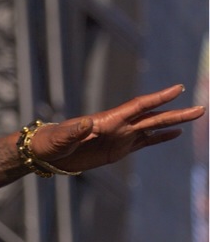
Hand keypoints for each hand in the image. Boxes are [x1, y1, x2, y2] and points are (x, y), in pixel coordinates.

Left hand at [27, 84, 204, 173]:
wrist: (46, 152)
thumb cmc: (51, 143)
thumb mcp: (61, 138)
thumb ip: (74, 131)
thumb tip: (87, 124)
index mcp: (108, 120)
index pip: (139, 106)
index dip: (158, 98)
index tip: (178, 88)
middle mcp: (118, 126)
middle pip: (153, 117)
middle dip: (176, 112)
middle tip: (201, 108)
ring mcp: (120, 136)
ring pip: (153, 128)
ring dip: (173, 122)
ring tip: (195, 115)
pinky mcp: (118, 149)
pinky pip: (144, 142)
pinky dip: (160, 138)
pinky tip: (175, 134)